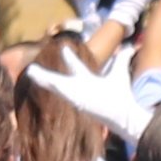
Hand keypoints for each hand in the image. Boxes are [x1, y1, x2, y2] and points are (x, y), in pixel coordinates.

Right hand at [27, 54, 151, 142]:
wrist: (122, 114)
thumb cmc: (121, 95)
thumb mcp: (120, 71)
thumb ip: (121, 60)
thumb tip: (130, 47)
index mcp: (88, 80)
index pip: (77, 67)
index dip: (70, 59)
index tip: (64, 48)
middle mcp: (79, 87)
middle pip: (60, 78)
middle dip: (48, 73)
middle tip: (34, 68)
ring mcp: (74, 93)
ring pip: (55, 84)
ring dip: (43, 78)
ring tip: (30, 72)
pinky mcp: (72, 98)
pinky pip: (56, 88)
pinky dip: (45, 81)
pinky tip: (33, 75)